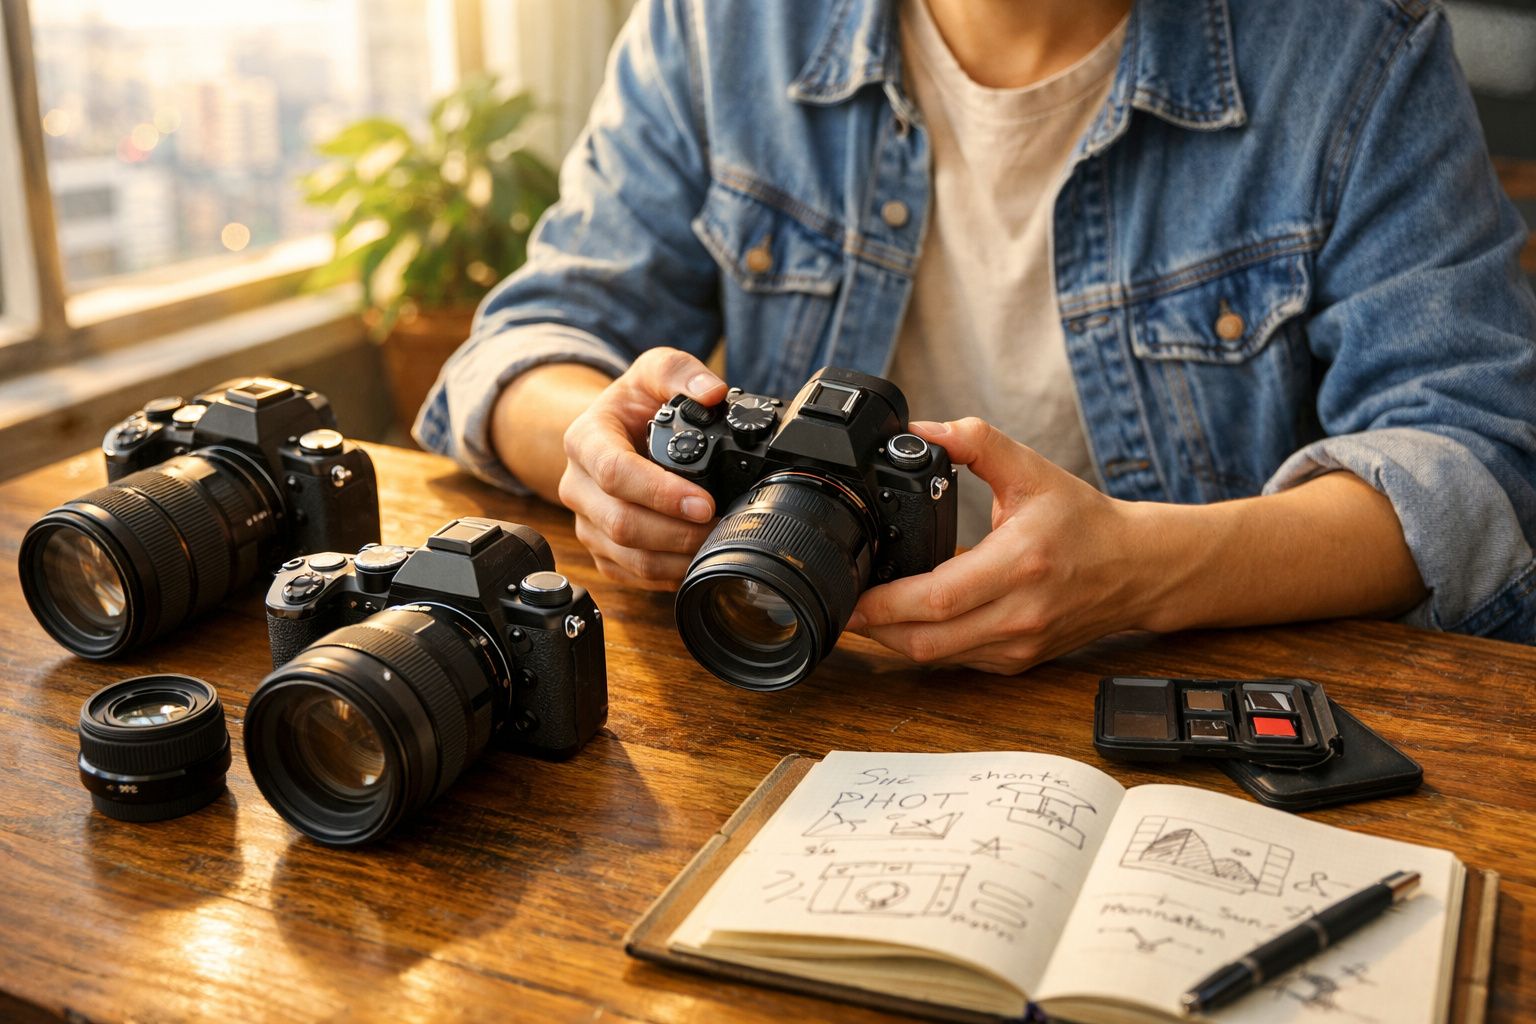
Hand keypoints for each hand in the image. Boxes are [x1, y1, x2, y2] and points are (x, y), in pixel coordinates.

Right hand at [557, 348, 726, 588]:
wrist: (610, 432)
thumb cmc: (632, 404)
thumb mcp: (652, 371)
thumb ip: (680, 371)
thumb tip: (712, 392)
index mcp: (584, 440)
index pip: (615, 473)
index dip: (661, 493)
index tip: (703, 501)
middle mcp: (577, 485)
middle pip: (621, 523)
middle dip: (677, 532)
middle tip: (720, 524)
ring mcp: (586, 522)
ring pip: (626, 555)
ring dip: (675, 556)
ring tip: (714, 542)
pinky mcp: (599, 549)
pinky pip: (629, 574)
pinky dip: (666, 574)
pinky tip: (695, 558)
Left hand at [847, 418, 1151, 673]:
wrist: (1138, 568)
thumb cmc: (1084, 521)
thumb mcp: (1031, 469)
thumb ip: (975, 442)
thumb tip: (920, 429)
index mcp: (1019, 563)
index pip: (938, 598)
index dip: (885, 604)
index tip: (850, 593)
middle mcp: (1019, 614)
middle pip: (926, 640)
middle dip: (874, 628)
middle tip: (841, 606)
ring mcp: (1018, 645)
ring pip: (936, 658)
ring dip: (893, 640)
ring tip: (864, 614)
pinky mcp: (1017, 662)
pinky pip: (956, 662)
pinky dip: (925, 645)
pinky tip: (905, 623)